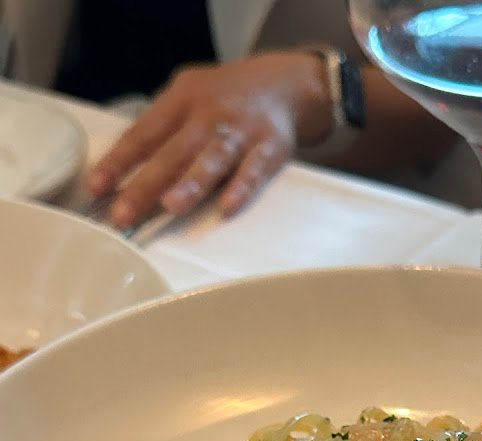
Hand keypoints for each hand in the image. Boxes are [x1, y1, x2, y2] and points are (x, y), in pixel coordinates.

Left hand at [88, 52, 331, 226]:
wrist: (283, 84)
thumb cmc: (226, 98)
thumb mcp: (189, 97)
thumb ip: (164, 128)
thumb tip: (125, 169)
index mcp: (181, 99)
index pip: (143, 133)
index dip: (119, 161)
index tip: (97, 188)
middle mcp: (208, 113)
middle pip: (172, 153)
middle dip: (144, 185)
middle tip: (122, 215)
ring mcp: (240, 131)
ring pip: (212, 160)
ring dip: (190, 184)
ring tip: (171, 206)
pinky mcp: (270, 147)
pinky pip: (254, 170)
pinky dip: (241, 188)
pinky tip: (227, 206)